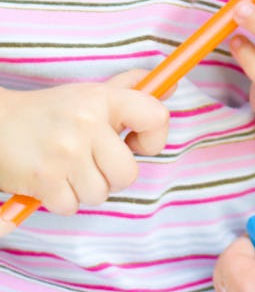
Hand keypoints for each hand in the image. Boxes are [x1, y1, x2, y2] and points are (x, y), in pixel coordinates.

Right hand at [0, 72, 168, 220]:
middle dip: (114, 175)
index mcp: (102, 98)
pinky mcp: (44, 180)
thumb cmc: (49, 112)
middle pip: (129, 173)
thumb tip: (172, 85)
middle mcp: (86, 123)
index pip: (156, 117)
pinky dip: (63, 200)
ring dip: (86, 188)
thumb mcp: (89, 93)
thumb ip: (130, 90)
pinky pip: (73, 206)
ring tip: (68, 169)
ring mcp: (65, 153)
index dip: (155, 138)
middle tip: (94, 162)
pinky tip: (51, 180)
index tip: (137, 142)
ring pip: (102, 193)